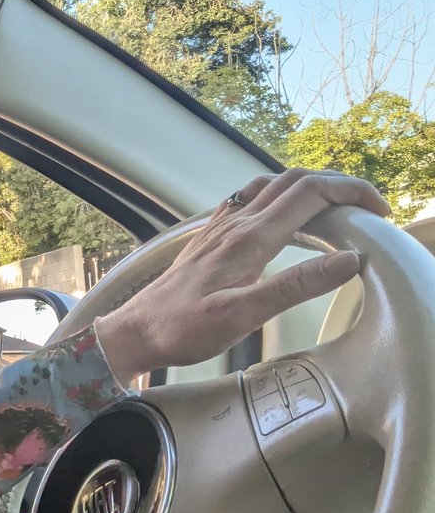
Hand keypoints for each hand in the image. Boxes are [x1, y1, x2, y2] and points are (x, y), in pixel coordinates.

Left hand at [94, 169, 391, 386]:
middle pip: (296, 181)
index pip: (311, 194)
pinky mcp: (209, 237)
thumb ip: (296, 286)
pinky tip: (281, 216)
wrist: (135, 331)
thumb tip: (348, 260)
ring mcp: (220, 227)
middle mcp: (235, 224)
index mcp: (250, 239)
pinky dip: (279, 197)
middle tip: (366, 208)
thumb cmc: (182, 329)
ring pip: (272, 186)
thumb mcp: (243, 315)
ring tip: (335, 209)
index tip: (378, 211)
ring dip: (309, 187)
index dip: (352, 193)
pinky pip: (250, 200)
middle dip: (339, 185)